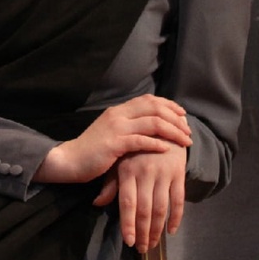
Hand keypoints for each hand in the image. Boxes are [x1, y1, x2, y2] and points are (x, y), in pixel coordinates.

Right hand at [34, 94, 190, 184]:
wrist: (70, 160)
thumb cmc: (92, 150)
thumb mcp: (110, 131)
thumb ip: (127, 125)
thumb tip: (149, 125)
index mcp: (118, 110)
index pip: (149, 100)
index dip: (169, 105)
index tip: (183, 115)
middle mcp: (118, 114)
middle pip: (155, 108)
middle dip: (176, 119)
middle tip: (188, 131)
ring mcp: (116, 128)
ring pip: (153, 123)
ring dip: (173, 132)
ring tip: (185, 142)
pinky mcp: (114, 144)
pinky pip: (142, 140)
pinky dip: (158, 144)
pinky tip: (168, 150)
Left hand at [93, 144, 187, 252]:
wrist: (162, 126)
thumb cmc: (135, 148)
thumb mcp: (120, 162)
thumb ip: (110, 184)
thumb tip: (97, 203)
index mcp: (127, 170)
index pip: (127, 203)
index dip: (128, 224)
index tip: (128, 242)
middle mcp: (145, 173)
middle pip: (145, 209)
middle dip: (143, 232)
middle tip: (141, 248)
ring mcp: (163, 173)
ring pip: (161, 208)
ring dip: (157, 230)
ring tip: (152, 244)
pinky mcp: (178, 173)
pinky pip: (178, 200)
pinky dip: (176, 217)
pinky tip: (171, 231)